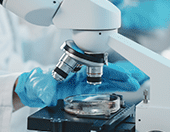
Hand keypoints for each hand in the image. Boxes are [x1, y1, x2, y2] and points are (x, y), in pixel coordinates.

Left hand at [14, 63, 146, 107]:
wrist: (31, 87)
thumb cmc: (36, 85)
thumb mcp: (39, 89)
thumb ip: (44, 91)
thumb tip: (48, 94)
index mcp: (72, 77)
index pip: (97, 75)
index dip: (113, 77)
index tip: (125, 79)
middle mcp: (80, 77)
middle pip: (105, 76)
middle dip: (122, 77)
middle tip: (138, 80)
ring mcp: (82, 82)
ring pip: (105, 80)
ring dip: (120, 80)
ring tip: (135, 82)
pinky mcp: (82, 88)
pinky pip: (101, 86)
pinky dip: (114, 85)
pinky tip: (123, 87)